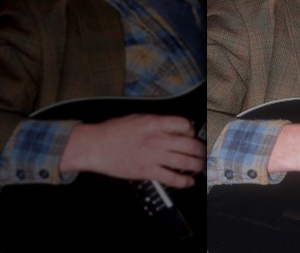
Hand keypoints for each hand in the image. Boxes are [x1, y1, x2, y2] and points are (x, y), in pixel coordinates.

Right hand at [60, 114, 204, 188]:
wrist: (95, 146)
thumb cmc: (113, 131)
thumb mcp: (138, 118)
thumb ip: (157, 123)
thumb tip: (173, 128)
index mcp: (156, 123)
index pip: (185, 124)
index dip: (191, 131)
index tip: (192, 135)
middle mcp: (158, 139)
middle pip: (190, 145)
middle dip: (201, 150)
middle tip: (205, 153)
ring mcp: (154, 156)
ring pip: (185, 162)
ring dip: (198, 165)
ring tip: (203, 167)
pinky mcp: (148, 171)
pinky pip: (171, 178)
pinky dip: (184, 181)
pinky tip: (189, 182)